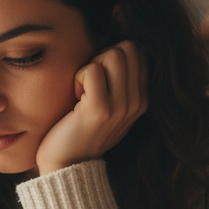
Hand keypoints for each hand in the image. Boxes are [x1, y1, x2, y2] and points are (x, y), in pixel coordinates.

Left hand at [35, 40, 147, 175]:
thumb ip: (118, 80)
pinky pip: (92, 70)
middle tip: (89, 83)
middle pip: (127, 48)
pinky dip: (78, 78)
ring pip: (113, 54)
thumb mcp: (108, 105)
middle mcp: (137, 103)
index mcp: (142, 99)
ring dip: (90, 67)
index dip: (112, 56)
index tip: (98, 80)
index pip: (137, 52)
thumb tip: (113, 42)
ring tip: (83, 91)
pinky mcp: (100, 110)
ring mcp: (121, 107)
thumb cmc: (80, 130)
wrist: (67, 165)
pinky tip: (75, 98)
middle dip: (102, 57)